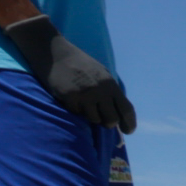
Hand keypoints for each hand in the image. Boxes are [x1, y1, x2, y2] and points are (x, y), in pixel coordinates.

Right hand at [4, 15, 134, 131]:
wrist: (56, 53)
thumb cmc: (81, 65)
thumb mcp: (102, 74)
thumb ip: (111, 92)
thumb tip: (120, 113)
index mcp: (111, 84)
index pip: (126, 109)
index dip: (130, 123)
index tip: (128, 131)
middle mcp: (101, 90)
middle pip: (112, 120)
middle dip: (108, 123)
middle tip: (103, 120)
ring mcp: (85, 94)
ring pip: (94, 120)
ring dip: (91, 116)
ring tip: (85, 104)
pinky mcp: (70, 97)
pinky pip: (77, 113)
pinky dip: (76, 109)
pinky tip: (72, 98)